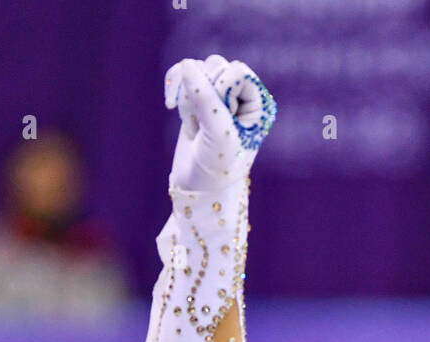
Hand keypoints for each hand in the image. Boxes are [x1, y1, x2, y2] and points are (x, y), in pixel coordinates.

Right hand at [165, 54, 276, 192]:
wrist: (197, 190)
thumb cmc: (217, 169)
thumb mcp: (218, 134)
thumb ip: (206, 98)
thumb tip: (186, 64)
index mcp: (259, 105)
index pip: (238, 72)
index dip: (222, 91)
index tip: (221, 121)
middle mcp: (241, 96)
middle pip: (217, 66)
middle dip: (203, 95)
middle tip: (205, 127)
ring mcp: (218, 95)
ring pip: (198, 69)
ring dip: (189, 97)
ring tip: (193, 125)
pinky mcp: (197, 97)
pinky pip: (183, 73)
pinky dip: (175, 89)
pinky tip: (171, 107)